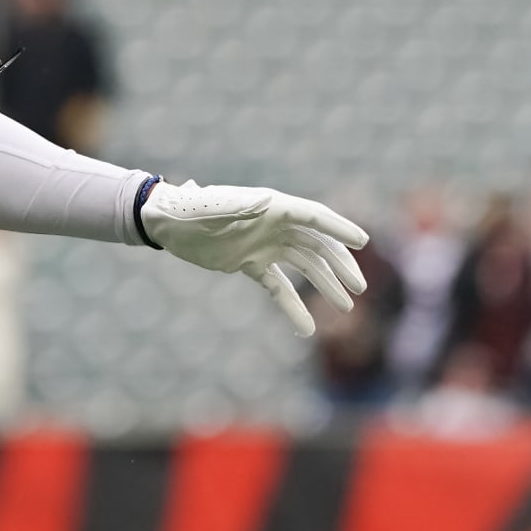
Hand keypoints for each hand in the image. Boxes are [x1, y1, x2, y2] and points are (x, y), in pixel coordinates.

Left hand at [140, 180, 369, 337]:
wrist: (167, 222)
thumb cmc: (191, 208)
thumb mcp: (216, 206)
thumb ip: (238, 208)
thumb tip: (260, 203)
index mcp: (272, 206)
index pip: (314, 217)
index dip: (339, 228)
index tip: (363, 242)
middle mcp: (274, 225)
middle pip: (317, 245)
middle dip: (339, 265)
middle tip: (359, 288)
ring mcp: (264, 245)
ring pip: (304, 266)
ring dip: (325, 285)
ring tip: (345, 306)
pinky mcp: (250, 263)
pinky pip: (278, 286)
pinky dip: (292, 305)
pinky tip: (306, 328)